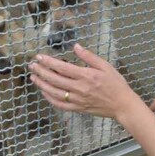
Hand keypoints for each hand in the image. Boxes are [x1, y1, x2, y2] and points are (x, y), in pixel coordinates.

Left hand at [28, 44, 142, 120]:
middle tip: (32, 65)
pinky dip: (50, 99)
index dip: (48, 62)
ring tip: (34, 77)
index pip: (62, 67)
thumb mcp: (105, 66)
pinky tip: (44, 92)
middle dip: (41, 71)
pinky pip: (60, 105)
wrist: (122, 104)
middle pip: (54, 79)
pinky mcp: (78, 108)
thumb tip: (76, 46)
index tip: (39, 57)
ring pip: (54, 92)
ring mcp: (77, 100)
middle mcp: (79, 88)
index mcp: (86, 76)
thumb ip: (89, 56)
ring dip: (42, 84)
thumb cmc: (116, 84)